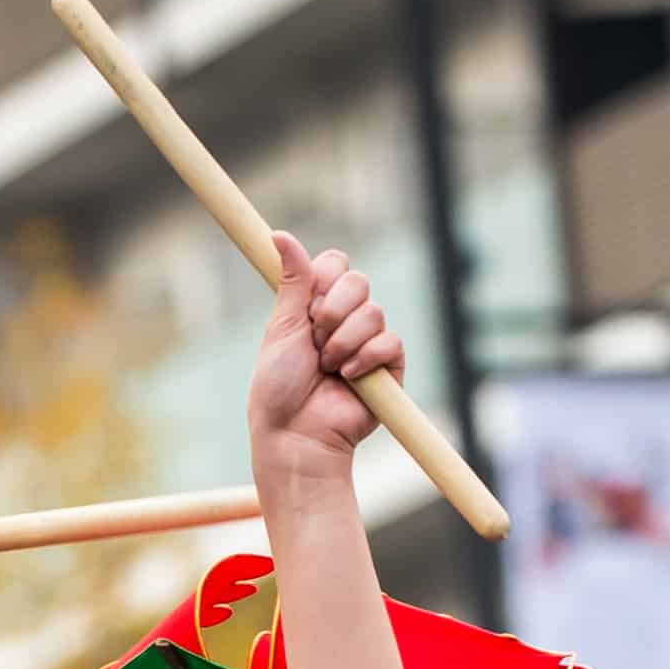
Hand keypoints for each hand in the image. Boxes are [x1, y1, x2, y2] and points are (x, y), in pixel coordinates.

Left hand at [247, 238, 399, 474]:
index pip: (336, 264)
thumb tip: (280, 234)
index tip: (307, 305)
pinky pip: (391, 342)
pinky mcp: (388, 368)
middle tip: (315, 340)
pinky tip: (348, 379)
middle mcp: (344, 320)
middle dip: (332, 310)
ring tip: (327, 368)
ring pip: (374, 312)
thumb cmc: (278, 387)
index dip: (324, 278)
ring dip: (344, 341)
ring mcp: (368, 343)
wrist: (295, 434)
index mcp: (316, 306)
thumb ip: (293, 281)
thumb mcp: (283, 326)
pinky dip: (366, 358)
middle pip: (359, 280)